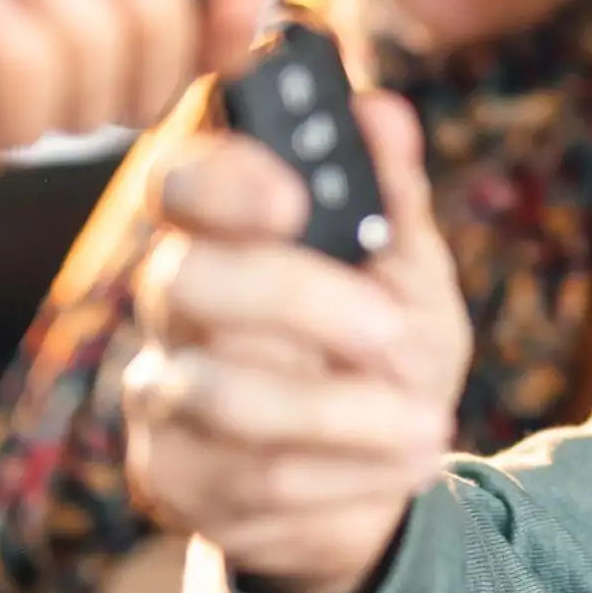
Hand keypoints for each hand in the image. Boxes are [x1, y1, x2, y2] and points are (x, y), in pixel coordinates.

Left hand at [0, 0, 263, 147]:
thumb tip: (245, 22)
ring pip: (89, 112)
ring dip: (67, 16)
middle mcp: (45, 22)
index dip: (202, 36)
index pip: (182, 55)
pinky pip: (15, 123)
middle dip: (135, 4)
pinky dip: (8, 48)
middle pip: (151, 92)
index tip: (214, 8)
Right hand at [124, 91, 471, 592]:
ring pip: (229, 398)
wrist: (381, 479)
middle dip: (302, 304)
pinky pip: (256, 481)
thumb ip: (392, 197)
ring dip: (350, 415)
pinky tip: (401, 465)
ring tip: (429, 422)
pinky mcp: (172, 478)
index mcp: (222, 227)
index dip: (223, 181)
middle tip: (394, 333)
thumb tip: (383, 112)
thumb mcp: (409, 272)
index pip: (181, 181)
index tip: (292, 200)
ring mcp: (162, 391)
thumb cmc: (386, 351)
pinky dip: (351, 476)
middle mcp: (172, 299)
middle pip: (189, 281)